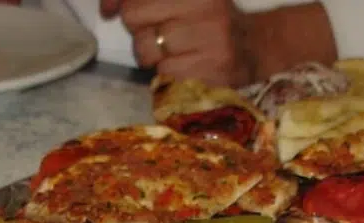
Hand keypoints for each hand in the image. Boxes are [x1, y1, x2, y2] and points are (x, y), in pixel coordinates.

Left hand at [101, 0, 255, 86]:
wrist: (257, 46)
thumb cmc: (210, 19)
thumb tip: (106, 9)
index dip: (116, 1)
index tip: (110, 10)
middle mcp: (203, 5)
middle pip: (134, 16)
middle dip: (138, 29)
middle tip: (156, 33)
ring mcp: (210, 38)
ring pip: (147, 48)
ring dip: (152, 55)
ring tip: (171, 52)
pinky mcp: (212, 69)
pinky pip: (165, 73)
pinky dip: (168, 74)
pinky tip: (184, 66)